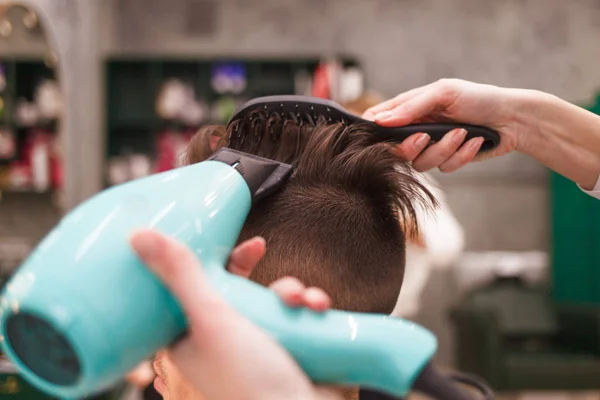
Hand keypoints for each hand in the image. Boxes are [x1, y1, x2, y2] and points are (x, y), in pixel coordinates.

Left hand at [130, 229, 341, 399]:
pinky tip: (317, 309)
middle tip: (261, 249)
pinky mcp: (290, 348)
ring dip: (290, 291)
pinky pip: (298, 315)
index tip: (232, 244)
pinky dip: (310, 306)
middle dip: (255, 270)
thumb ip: (182, 277)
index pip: (195, 286)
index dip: (214, 261)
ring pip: (273, 298)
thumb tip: (139, 236)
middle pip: (238, 287)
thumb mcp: (211, 320)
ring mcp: (258, 345)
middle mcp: (223, 340)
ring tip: (301, 300)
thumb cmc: (249, 384)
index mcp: (191, 336)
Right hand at [363, 79, 525, 172]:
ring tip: (463, 133)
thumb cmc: (479, 98)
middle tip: (426, 137)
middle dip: (411, 147)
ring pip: (421, 163)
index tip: (375, 136)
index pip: (379, 120)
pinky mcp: (449, 160)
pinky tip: (475, 142)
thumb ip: (411, 107)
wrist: (513, 119)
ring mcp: (433, 147)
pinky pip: (445, 168)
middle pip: (396, 150)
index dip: (372, 130)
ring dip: (445, 149)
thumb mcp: (443, 93)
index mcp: (411, 108)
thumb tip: (380, 120)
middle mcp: (418, 129)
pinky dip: (462, 155)